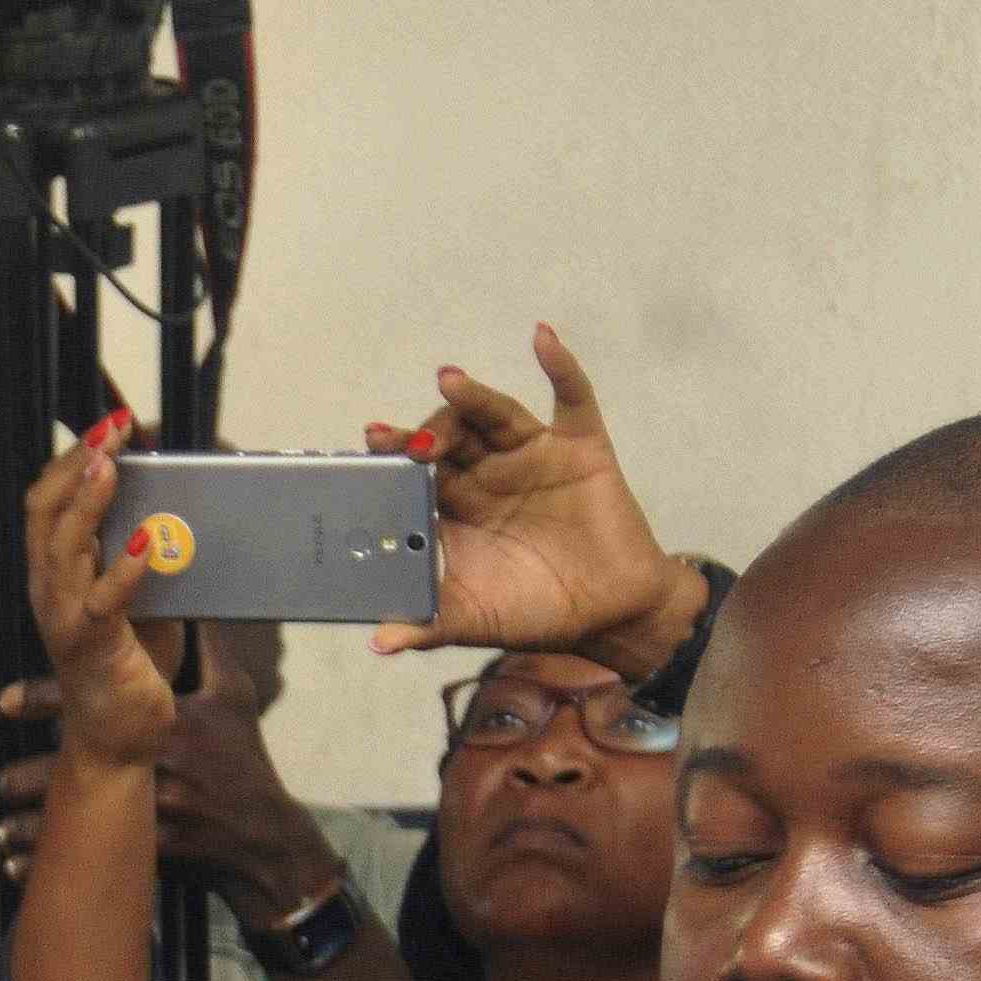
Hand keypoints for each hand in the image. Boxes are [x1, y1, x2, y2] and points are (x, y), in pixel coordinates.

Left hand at [0, 673, 342, 911]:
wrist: (265, 835)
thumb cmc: (246, 759)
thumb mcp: (234, 697)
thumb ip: (208, 649)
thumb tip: (190, 603)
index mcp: (169, 720)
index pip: (98, 703)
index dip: (47, 699)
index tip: (5, 700)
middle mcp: (159, 761)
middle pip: (80, 767)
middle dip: (33, 777)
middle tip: (0, 781)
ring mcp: (158, 807)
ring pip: (85, 816)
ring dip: (38, 828)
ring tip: (1, 833)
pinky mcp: (156, 846)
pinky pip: (102, 856)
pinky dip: (65, 865)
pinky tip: (24, 871)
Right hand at [16, 434, 178, 769]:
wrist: (117, 741)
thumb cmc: (128, 668)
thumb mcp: (137, 599)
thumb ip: (140, 555)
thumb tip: (172, 508)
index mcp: (54, 576)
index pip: (45, 503)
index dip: (71, 460)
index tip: (108, 426)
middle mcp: (49, 592)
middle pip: (45, 512)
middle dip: (78, 463)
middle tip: (111, 429)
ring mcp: (65, 620)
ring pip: (63, 548)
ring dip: (90, 502)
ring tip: (113, 466)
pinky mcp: (92, 649)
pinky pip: (103, 602)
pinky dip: (123, 570)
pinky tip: (145, 543)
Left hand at [373, 328, 693, 672]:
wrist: (610, 614)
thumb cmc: (535, 613)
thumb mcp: (474, 621)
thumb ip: (427, 624)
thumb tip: (379, 643)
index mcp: (455, 506)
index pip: (416, 474)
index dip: (393, 459)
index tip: (370, 445)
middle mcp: (488, 472)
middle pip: (450, 438)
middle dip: (426, 434)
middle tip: (403, 439)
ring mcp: (532, 455)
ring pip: (497, 415)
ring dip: (472, 397)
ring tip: (448, 381)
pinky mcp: (580, 445)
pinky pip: (571, 397)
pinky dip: (560, 365)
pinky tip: (541, 337)